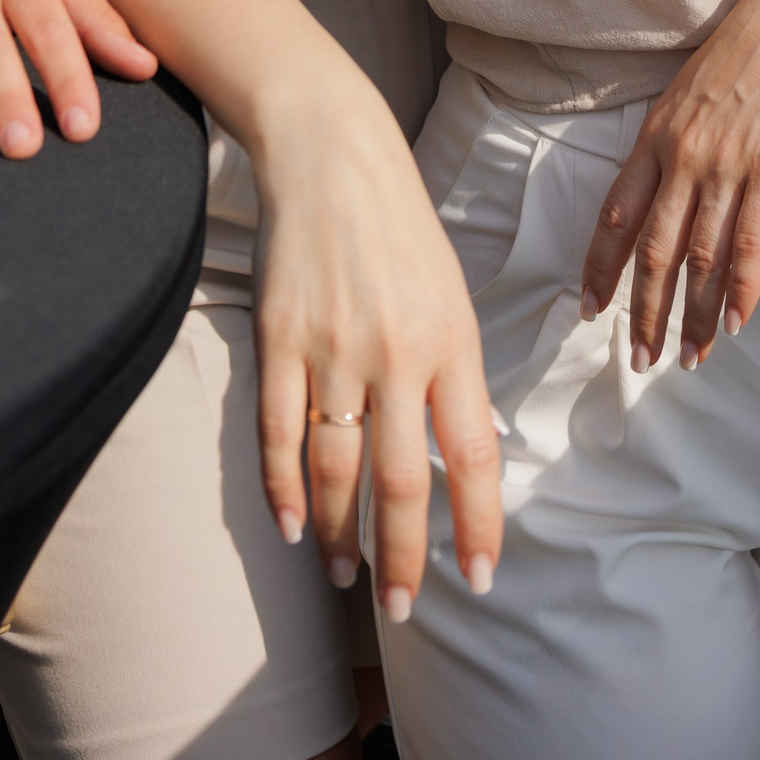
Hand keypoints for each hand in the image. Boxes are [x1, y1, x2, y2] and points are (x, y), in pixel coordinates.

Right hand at [250, 67, 501, 624]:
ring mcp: (332, 347)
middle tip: (400, 607)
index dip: (478, 525)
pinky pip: (279, 434)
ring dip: (340, 534)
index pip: (472, 455)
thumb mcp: (450, 294)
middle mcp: (396, 351)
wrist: (331, 152)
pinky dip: (282, 490)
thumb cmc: (400, 228)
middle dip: (404, 557)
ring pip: (335, 470)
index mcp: (452, 340)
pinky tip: (291, 526)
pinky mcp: (279, 338)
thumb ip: (454, 374)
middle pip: (402, 481)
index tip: (480, 578)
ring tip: (346, 572)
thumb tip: (459, 457)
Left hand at [580, 0, 759, 370]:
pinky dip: (741, 292)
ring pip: (701, 259)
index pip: (616, 213)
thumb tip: (668, 187)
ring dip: (695, 316)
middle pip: (653, 249)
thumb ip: (675, 140)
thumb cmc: (751, 49)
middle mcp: (682, 155)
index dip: (601, 266)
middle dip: (643, 311)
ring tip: (690, 358)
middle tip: (639, 358)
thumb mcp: (693, 91)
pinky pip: (749, 245)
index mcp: (656, 134)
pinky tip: (736, 324)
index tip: (589, 308)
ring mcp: (726, 164)